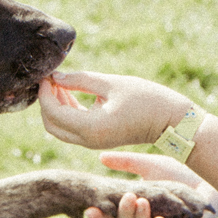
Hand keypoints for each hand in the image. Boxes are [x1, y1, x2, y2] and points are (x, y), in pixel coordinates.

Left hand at [38, 71, 192, 148]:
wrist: (172, 121)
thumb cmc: (147, 99)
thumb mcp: (112, 84)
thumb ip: (80, 80)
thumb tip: (55, 77)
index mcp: (91, 128)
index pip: (53, 112)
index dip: (45, 93)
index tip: (47, 74)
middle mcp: (88, 141)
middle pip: (51, 125)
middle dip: (46, 102)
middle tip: (51, 79)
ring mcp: (93, 143)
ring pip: (59, 129)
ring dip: (55, 106)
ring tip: (61, 82)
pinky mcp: (98, 140)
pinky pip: (71, 129)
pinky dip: (66, 112)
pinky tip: (70, 93)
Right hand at [86, 152, 217, 217]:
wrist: (211, 177)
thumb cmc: (180, 172)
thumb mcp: (149, 165)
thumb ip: (126, 163)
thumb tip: (101, 157)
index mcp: (136, 205)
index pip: (113, 213)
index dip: (100, 214)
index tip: (89, 209)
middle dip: (122, 213)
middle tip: (127, 196)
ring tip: (141, 202)